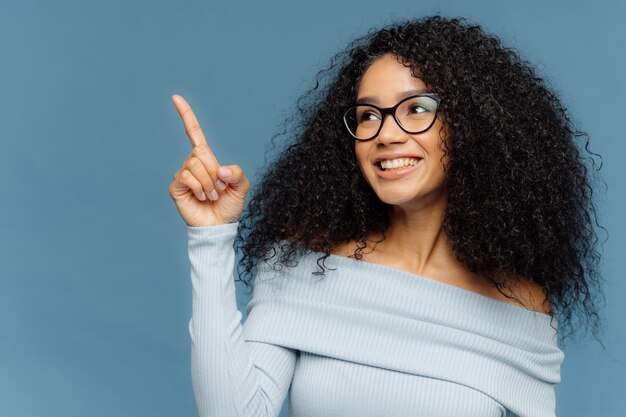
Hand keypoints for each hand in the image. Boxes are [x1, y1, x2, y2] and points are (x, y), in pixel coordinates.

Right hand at [168, 94, 249, 226]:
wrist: (220, 226)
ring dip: (209, 183)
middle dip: (214, 172)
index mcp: (207, 159)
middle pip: (201, 153)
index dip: (186, 115)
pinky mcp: (176, 187)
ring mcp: (183, 175)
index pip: (194, 133)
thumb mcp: (242, 186)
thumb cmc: (229, 206)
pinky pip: (188, 177)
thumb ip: (237, 172)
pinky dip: (200, 188)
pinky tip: (202, 197)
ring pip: (195, 165)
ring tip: (211, 195)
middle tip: (219, 188)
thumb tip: (218, 169)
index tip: (175, 97)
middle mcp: (192, 164)